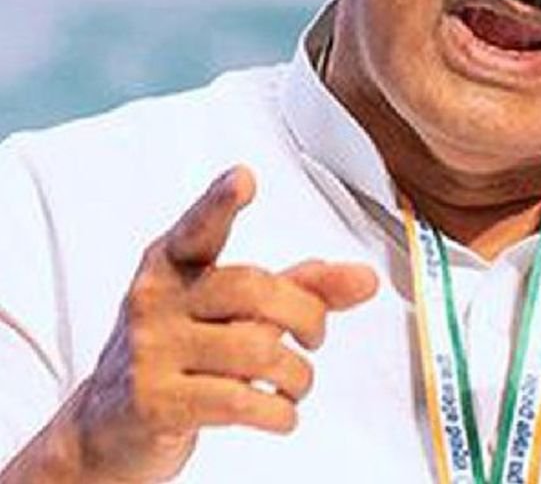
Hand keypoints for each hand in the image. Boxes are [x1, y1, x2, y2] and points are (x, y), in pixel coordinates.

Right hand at [68, 166, 377, 482]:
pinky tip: (281, 412)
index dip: (221, 202)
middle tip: (316, 336)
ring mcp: (150, 350)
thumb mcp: (230, 310)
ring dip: (297, 374)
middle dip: (307, 315)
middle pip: (255, 289)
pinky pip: (238, 401)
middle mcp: (155, 299)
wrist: (108, 428)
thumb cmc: (180, 351)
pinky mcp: (153, 403)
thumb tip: (365, 279)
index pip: (199, 226)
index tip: (244, 178)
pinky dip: (278, 411)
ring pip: (255, 349)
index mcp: (172, 263)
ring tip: (296, 383)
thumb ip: (300, 287)